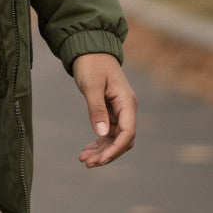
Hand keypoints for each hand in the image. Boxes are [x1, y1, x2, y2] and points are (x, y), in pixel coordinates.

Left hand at [72, 53, 136, 167]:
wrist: (89, 50)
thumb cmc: (91, 64)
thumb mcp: (91, 85)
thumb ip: (96, 109)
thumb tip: (102, 134)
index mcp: (126, 102)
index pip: (128, 133)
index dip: (116, 149)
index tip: (102, 159)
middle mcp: (126, 109)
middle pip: (122, 140)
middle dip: (107, 153)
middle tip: (88, 163)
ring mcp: (119, 112)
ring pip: (113, 139)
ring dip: (100, 151)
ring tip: (83, 159)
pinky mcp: (110, 112)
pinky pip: (107, 133)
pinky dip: (97, 142)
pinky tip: (86, 151)